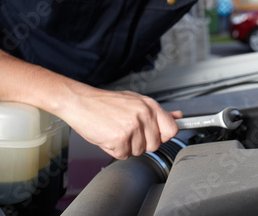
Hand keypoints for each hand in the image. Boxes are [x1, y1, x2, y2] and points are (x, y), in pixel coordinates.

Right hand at [59, 88, 182, 159]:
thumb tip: (177, 116)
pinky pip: (123, 155)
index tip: (157, 136)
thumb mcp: (135, 102)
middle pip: (155, 145)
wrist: (80, 102)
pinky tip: (108, 136)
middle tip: (127, 131)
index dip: (163, 136)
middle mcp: (143, 115)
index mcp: (149, 105)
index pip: (172, 129)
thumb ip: (158, 112)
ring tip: (115, 130)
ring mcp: (132, 127)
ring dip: (126, 146)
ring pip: (138, 151)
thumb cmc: (105, 103)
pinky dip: (114, 149)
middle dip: (141, 143)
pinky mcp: (119, 138)